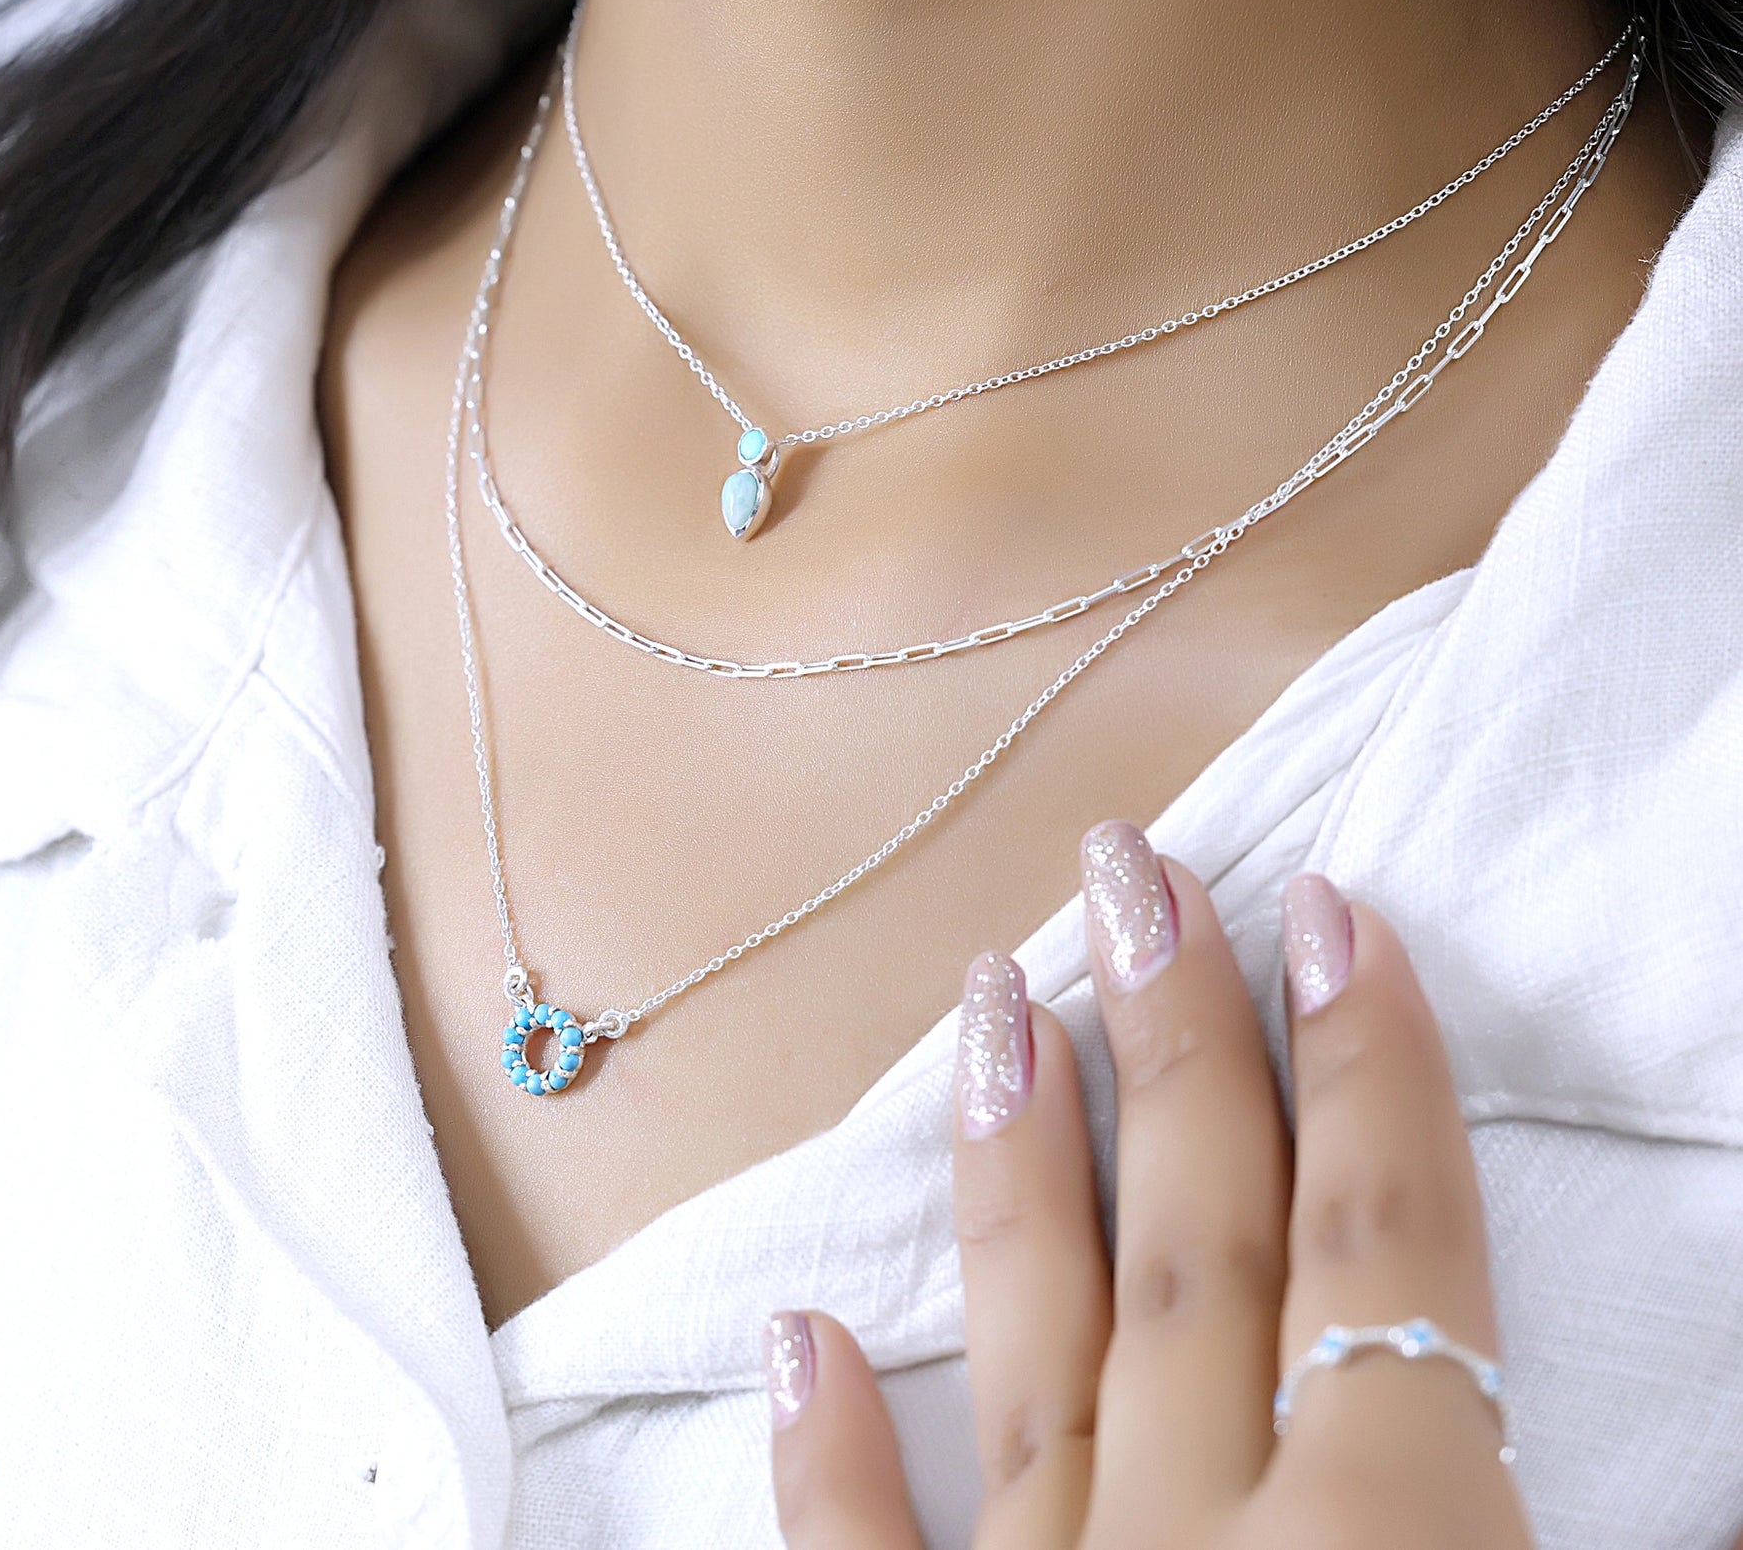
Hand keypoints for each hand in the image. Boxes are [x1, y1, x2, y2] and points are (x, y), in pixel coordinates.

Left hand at [765, 822, 1533, 1549]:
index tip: (1325, 911)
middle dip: (1178, 1046)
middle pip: (1198, 1251)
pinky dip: (830, 1459)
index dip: (1367, 1075)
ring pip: (1035, 1357)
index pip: (1382, 1259)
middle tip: (1131, 872)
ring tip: (995, 998)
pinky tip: (798, 1332)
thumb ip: (1555, 1503)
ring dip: (1018, 1170)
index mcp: (1385, 1547)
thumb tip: (1535, 1394)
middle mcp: (1195, 1545)